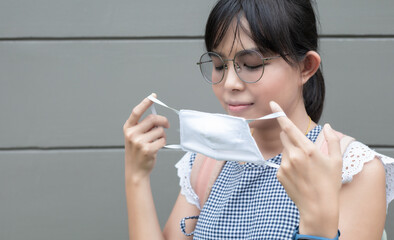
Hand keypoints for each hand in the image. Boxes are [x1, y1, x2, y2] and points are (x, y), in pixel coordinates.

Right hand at [123, 93, 168, 182]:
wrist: (135, 171)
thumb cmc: (137, 152)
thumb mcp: (135, 137)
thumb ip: (143, 127)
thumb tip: (158, 118)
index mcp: (128, 128)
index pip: (137, 111)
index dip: (146, 102)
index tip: (153, 96)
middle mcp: (132, 134)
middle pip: (153, 119)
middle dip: (163, 120)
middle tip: (166, 124)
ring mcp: (139, 142)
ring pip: (159, 131)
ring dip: (162, 135)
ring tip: (157, 142)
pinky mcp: (147, 150)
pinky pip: (162, 141)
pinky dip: (163, 143)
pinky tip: (157, 148)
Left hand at [270, 101, 341, 237]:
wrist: (318, 207)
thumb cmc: (330, 184)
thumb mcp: (337, 160)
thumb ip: (333, 140)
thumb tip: (328, 126)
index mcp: (308, 149)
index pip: (289, 127)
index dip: (279, 114)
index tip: (272, 104)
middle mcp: (294, 155)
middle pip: (285, 137)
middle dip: (291, 137)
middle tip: (304, 150)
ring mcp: (285, 165)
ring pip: (285, 150)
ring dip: (292, 153)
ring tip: (304, 169)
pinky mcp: (279, 174)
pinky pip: (282, 163)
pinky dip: (289, 166)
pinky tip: (299, 176)